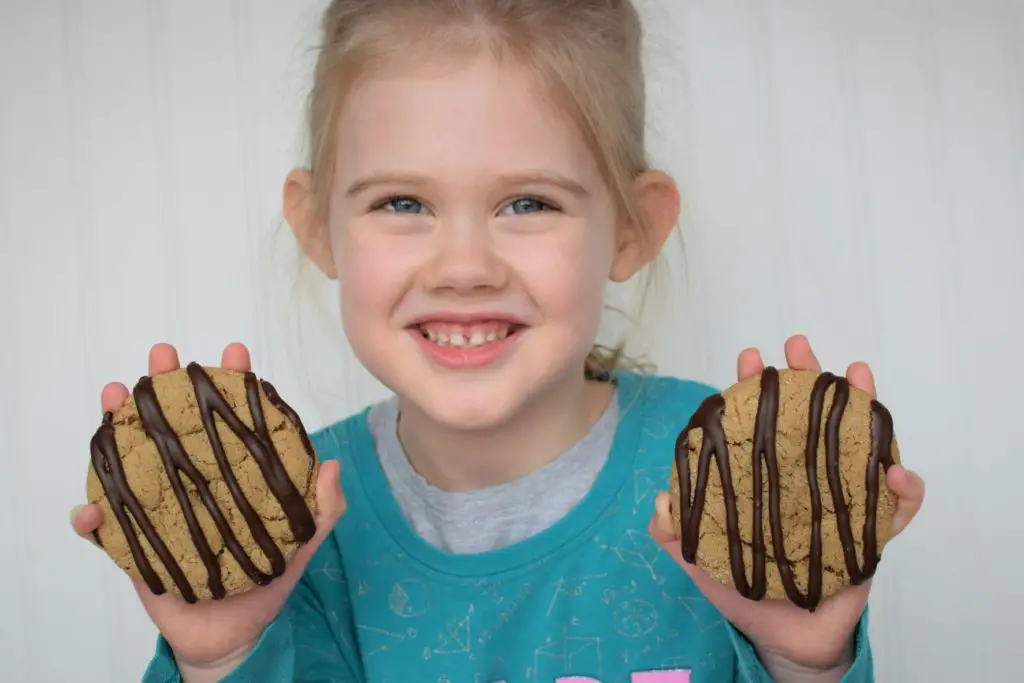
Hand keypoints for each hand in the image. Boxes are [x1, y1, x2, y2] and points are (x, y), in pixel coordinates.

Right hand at [70, 343, 346, 666]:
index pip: (233, 419)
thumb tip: (331, 466)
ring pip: (133, 456)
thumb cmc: (267, 581)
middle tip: (164, 356)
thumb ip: (322, 508)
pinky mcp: (133, 542)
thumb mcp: (302, 543)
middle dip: (168, 384)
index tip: (235, 353)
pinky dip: (91, 519)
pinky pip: (105, 529)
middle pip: (176, 422)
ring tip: (116, 394)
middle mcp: (193, 478)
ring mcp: (159, 505)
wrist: (233, 633)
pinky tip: (88, 510)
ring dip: (119, 423)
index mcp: (233, 472)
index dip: (234, 384)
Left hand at [650, 335, 924, 669]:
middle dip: (807, 376)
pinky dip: (905, 490)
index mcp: (766, 475)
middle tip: (799, 348)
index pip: (760, 422)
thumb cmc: (742, 590)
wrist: (784, 639)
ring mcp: (842, 499)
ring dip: (863, 406)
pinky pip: (897, 509)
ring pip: (858, 443)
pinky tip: (898, 472)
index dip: (753, 389)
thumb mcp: (700, 558)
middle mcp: (805, 477)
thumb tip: (660, 502)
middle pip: (811, 417)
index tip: (748, 359)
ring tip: (858, 375)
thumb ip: (674, 532)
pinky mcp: (873, 533)